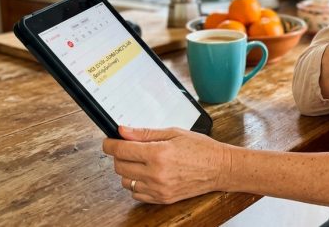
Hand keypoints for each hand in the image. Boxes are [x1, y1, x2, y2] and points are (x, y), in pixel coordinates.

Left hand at [102, 126, 232, 203]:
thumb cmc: (200, 148)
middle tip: (128, 148)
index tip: (108, 142)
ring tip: (140, 162)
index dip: (110, 144)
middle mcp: (156, 173)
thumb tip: (123, 131)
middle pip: (120, 166)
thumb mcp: (173, 133)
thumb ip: (145, 133)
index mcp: (158, 154)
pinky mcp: (162, 198)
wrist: (219, 168)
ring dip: (127, 171)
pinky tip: (146, 175)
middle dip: (119, 156)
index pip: (121, 150)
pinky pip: (137, 194)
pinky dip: (137, 184)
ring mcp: (158, 188)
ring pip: (126, 182)